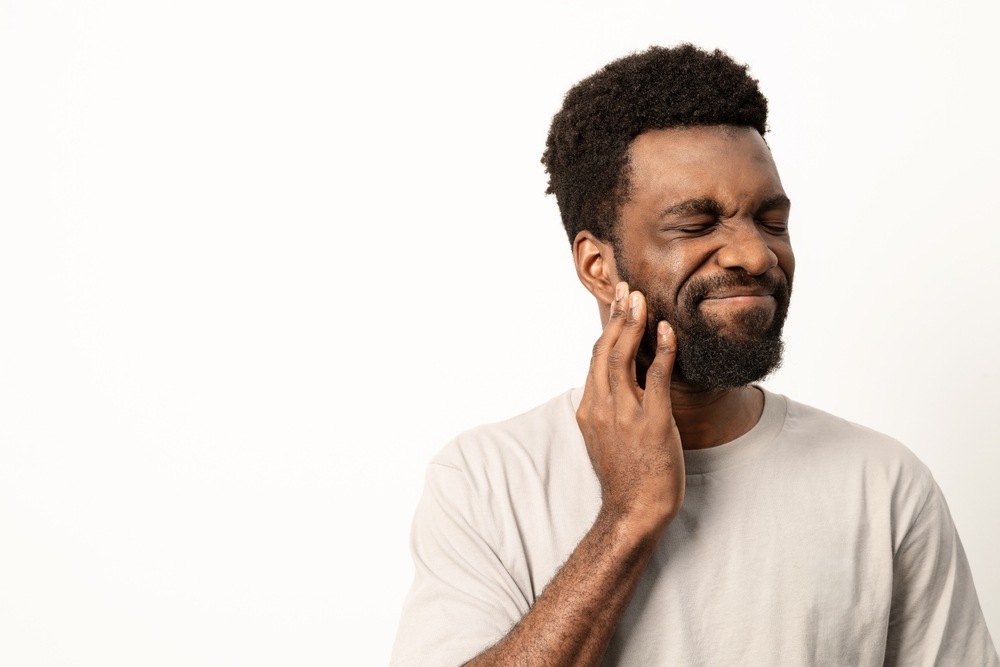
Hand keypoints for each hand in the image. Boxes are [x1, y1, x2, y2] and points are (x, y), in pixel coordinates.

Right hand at [576, 282, 684, 535]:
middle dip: (618, 316)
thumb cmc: (625, 478)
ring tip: (642, 299)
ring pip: (623, 357)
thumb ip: (607, 410)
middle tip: (628, 290)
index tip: (618, 306)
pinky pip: (656, 378)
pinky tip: (667, 331)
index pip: (596, 358)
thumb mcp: (604, 438)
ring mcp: (625, 414)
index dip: (608, 328)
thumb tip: (615, 388)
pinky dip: (661, 351)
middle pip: (606, 350)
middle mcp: (602, 406)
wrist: (633, 510)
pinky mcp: (652, 422)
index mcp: (590, 408)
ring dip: (633, 324)